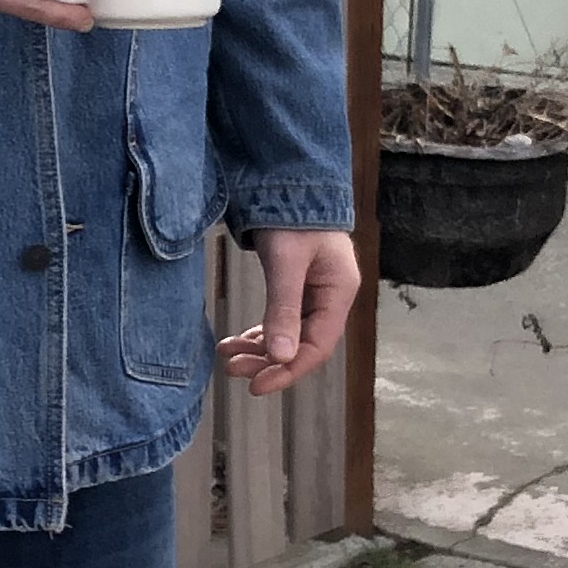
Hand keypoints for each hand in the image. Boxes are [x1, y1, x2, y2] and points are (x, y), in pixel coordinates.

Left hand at [221, 229, 360, 398]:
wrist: (289, 181)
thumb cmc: (292, 215)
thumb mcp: (285, 262)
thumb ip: (283, 308)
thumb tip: (280, 357)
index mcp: (339, 291)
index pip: (318, 346)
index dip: (288, 371)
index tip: (257, 386)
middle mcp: (331, 297)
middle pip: (302, 344)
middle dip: (267, 361)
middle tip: (232, 369)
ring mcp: (316, 293)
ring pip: (289, 335)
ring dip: (260, 349)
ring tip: (228, 356)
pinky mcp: (299, 287)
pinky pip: (282, 320)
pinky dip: (260, 333)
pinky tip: (238, 340)